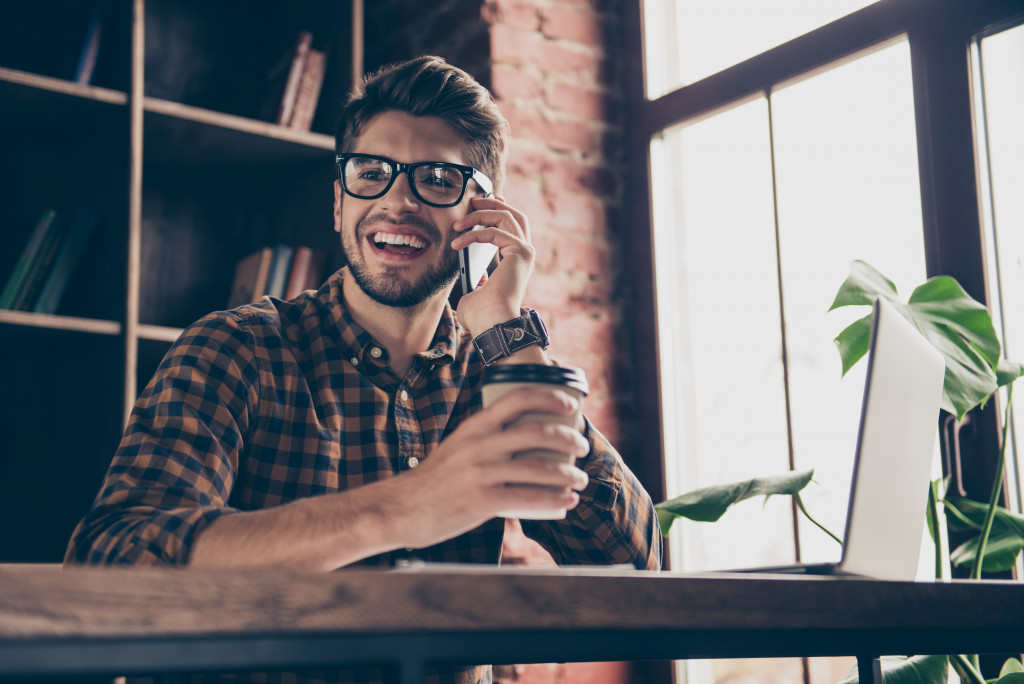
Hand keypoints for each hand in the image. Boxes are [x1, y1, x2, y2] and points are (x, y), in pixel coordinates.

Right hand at [382, 387, 589, 549]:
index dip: (549, 398)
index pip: (517, 398)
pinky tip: (567, 501)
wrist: (400, 508)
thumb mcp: (459, 446)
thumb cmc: (436, 479)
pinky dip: (554, 499)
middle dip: (569, 439)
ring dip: (568, 474)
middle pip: (536, 432)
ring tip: (581, 479)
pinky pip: (527, 498)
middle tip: (582, 448)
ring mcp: (479, 472)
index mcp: (474, 425)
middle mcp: (479, 444)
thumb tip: (528, 436)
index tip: (571, 406)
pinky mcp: (480, 500)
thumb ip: (488, 439)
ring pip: (538, 467)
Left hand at [452, 195, 533, 335]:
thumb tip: (476, 274)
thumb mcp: (474, 291)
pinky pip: (494, 232)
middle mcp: (525, 253)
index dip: (498, 210)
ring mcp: (525, 251)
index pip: (512, 226)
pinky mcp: (520, 252)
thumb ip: (477, 279)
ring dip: (479, 215)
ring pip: (505, 217)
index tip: (480, 204)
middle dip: (492, 204)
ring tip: (458, 223)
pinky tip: (457, 243)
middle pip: (513, 215)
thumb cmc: (482, 315)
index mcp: (516, 260)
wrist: (492, 324)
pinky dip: (473, 234)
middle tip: (472, 201)